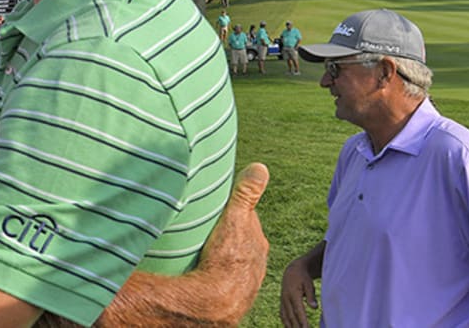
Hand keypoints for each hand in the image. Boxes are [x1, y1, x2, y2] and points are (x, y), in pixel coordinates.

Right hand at [194, 162, 270, 322]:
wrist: (218, 300)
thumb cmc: (225, 258)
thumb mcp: (234, 219)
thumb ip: (246, 194)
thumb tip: (261, 167)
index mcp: (257, 240)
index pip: (247, 220)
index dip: (234, 213)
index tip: (222, 208)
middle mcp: (257, 259)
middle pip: (243, 241)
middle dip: (231, 235)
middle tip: (211, 230)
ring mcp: (248, 278)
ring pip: (237, 260)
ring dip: (225, 255)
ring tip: (207, 252)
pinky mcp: (237, 294)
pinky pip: (229, 278)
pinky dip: (221, 274)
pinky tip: (209, 272)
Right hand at [279, 257, 317, 327]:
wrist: (292, 270)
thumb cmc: (303, 278)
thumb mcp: (309, 284)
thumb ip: (311, 296)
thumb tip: (314, 307)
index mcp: (293, 294)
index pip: (298, 311)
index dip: (302, 321)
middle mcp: (286, 298)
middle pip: (291, 316)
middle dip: (297, 326)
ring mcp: (283, 300)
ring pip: (286, 316)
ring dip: (290, 326)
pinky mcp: (282, 301)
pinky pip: (283, 314)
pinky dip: (285, 322)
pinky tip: (289, 327)